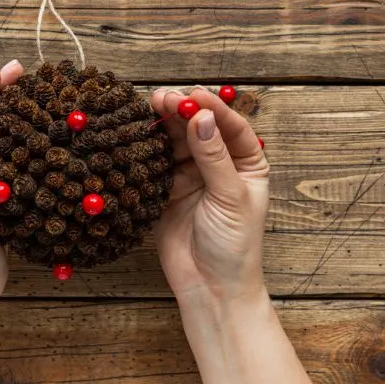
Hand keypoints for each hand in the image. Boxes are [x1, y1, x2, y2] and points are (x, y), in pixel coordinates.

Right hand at [150, 87, 269, 306]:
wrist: (209, 287)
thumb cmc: (234, 245)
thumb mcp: (230, 197)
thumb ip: (214, 157)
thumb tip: (202, 118)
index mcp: (246, 163)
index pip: (230, 127)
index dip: (212, 109)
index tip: (194, 96)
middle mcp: (219, 165)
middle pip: (200, 129)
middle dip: (182, 112)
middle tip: (164, 99)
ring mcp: (192, 177)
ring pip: (176, 142)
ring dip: (163, 125)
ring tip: (149, 107)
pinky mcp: (167, 190)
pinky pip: (157, 163)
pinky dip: (148, 148)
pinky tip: (139, 133)